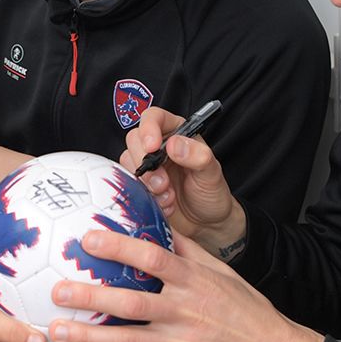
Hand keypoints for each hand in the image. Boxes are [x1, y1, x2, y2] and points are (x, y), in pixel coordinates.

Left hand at [45, 230, 322, 341]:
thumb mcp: (221, 271)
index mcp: (194, 281)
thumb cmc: (245, 309)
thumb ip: (187, 249)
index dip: (121, 247)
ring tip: (57, 329)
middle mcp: (185, 310)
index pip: (154, 258)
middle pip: (132, 302)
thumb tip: (157, 222)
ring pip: (127, 340)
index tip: (89, 238)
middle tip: (57, 289)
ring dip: (89, 336)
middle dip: (92, 296)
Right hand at [122, 107, 245, 252]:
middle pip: (134, 139)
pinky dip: (144, 196)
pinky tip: (164, 204)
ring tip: (168, 196)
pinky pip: (128, 183)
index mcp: (177, 133)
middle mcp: (158, 146)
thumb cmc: (211, 193)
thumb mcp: (212, 173)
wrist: (207, 224)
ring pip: (128, 162)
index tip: (153, 147)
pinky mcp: (139, 185)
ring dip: (146, 182)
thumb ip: (198, 156)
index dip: (149, 129)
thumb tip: (175, 145)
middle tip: (163, 182)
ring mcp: (147, 166)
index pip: (154, 118)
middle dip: (146, 162)